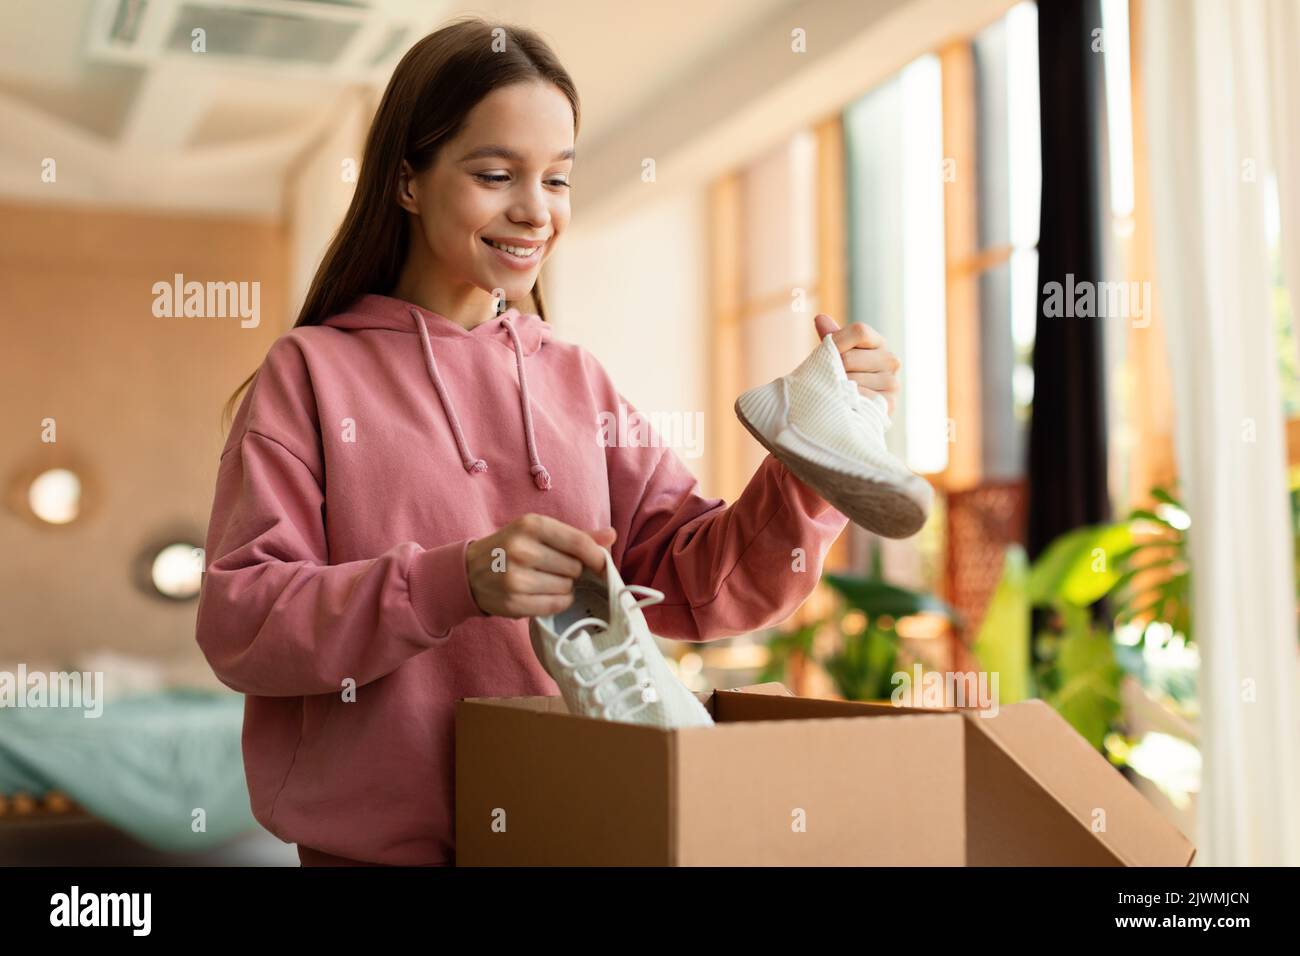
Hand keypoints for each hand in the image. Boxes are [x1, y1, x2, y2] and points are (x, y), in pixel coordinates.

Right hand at [465, 514, 616, 617]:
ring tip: (547, 581)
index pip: (579, 543)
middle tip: (558, 569)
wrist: (469, 571)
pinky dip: (557, 602)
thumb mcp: (540, 533)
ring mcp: (515, 578)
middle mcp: (522, 549)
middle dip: (574, 571)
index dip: (597, 556)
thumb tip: (612, 535)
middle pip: (575, 568)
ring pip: (566, 588)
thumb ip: (577, 536)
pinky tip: (544, 594)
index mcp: (531, 525)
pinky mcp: (513, 602)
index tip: (601, 564)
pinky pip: (555, 606)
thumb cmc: (512, 548)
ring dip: (565, 588)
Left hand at [813, 314, 900, 416]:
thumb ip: (831, 337)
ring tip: (836, 393)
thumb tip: (820, 318)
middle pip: (849, 358)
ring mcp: (892, 382)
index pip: (859, 331)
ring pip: (851, 380)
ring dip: (838, 388)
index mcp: (878, 343)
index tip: (824, 352)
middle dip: (834, 369)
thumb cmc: (843, 376)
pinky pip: (859, 398)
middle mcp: (890, 360)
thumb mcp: (837, 354)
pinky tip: (844, 403)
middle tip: (830, 379)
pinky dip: (847, 401)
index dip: (836, 341)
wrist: (852, 409)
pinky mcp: (889, 403)